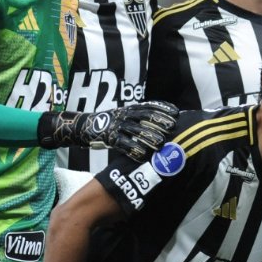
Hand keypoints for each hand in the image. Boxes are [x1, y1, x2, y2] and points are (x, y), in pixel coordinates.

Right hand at [39, 100, 178, 160]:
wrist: (85, 126)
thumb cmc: (111, 123)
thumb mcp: (126, 115)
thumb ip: (141, 117)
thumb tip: (164, 121)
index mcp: (130, 109)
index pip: (149, 106)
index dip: (163, 109)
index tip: (176, 112)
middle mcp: (125, 115)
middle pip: (145, 117)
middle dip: (159, 122)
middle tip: (172, 127)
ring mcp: (117, 126)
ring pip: (136, 131)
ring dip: (149, 138)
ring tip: (161, 144)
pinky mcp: (110, 138)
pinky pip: (123, 144)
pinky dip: (134, 150)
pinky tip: (143, 155)